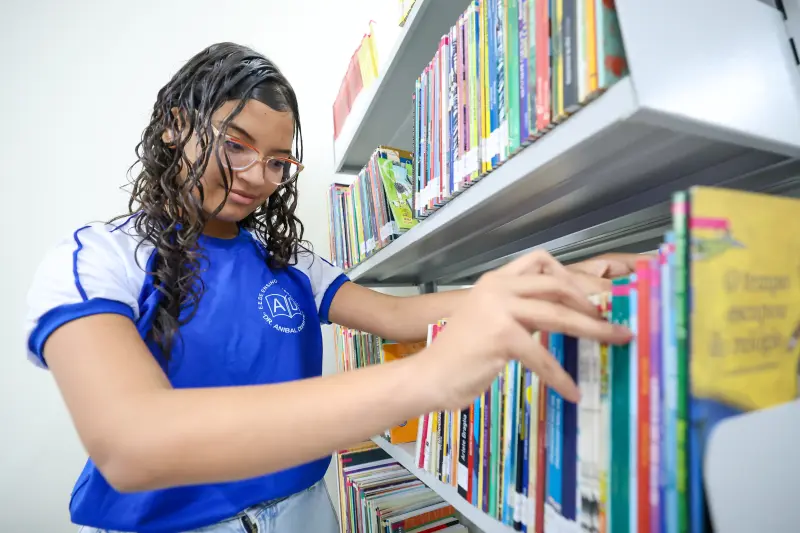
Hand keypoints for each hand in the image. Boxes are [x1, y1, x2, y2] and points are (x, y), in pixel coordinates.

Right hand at [417, 250, 631, 411]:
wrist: (429, 376)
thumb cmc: (460, 355)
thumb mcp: (492, 321)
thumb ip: (523, 312)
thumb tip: (566, 314)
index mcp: (495, 281)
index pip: (540, 261)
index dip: (571, 276)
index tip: (594, 297)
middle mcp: (497, 288)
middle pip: (557, 285)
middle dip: (591, 303)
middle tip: (613, 322)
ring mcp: (498, 310)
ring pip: (558, 314)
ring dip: (593, 329)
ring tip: (616, 341)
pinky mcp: (500, 336)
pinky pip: (543, 357)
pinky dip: (560, 376)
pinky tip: (571, 392)